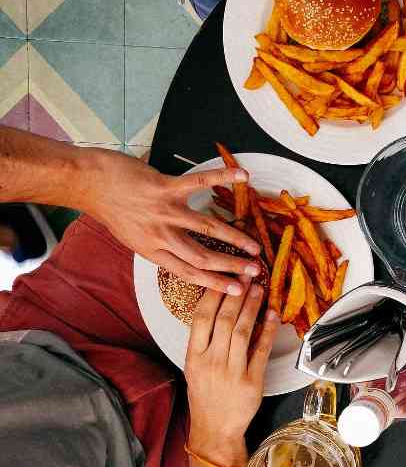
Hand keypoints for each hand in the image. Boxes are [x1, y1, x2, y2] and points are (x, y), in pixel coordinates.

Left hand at [80, 147, 261, 294]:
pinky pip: (199, 183)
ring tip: (255, 246)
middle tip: (255, 271)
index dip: (215, 283)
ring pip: (207, 228)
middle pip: (202, 257)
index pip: (189, 272)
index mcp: (152, 251)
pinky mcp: (165, 187)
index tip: (237, 290)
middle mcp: (160, 235)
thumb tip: (182, 252)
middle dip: (232, 266)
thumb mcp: (132, 237)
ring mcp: (164, 211)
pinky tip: (243, 176)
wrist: (88, 183)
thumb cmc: (110, 208)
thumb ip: (158, 245)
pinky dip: (223, 178)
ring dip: (234, 238)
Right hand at [184, 282, 278, 464]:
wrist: (214, 429)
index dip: (214, 294)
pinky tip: (273, 315)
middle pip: (224, 320)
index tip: (224, 276)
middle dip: (237, 294)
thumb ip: (204, 340)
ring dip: (252, 307)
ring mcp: (232, 371)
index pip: (201, 317)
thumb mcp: (195, 367)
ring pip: (243, 331)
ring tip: (259, 289)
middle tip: (247, 274)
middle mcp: (211, 361)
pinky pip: (261, 350)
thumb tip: (218, 308)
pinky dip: (268, 331)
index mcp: (194, 356)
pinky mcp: (252, 381)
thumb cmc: (205, 395)